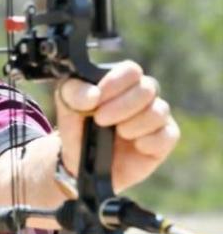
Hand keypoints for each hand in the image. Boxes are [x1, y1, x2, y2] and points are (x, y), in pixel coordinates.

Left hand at [54, 61, 178, 192]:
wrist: (80, 162)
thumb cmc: (77, 128)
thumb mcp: (66, 108)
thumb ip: (72, 93)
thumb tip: (92, 95)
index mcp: (121, 83)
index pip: (130, 71)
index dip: (114, 83)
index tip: (95, 100)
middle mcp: (143, 97)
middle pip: (148, 88)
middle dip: (122, 105)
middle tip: (100, 119)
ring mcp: (156, 118)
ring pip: (159, 111)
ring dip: (134, 124)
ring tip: (118, 133)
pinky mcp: (163, 141)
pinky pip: (168, 135)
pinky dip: (150, 140)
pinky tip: (136, 145)